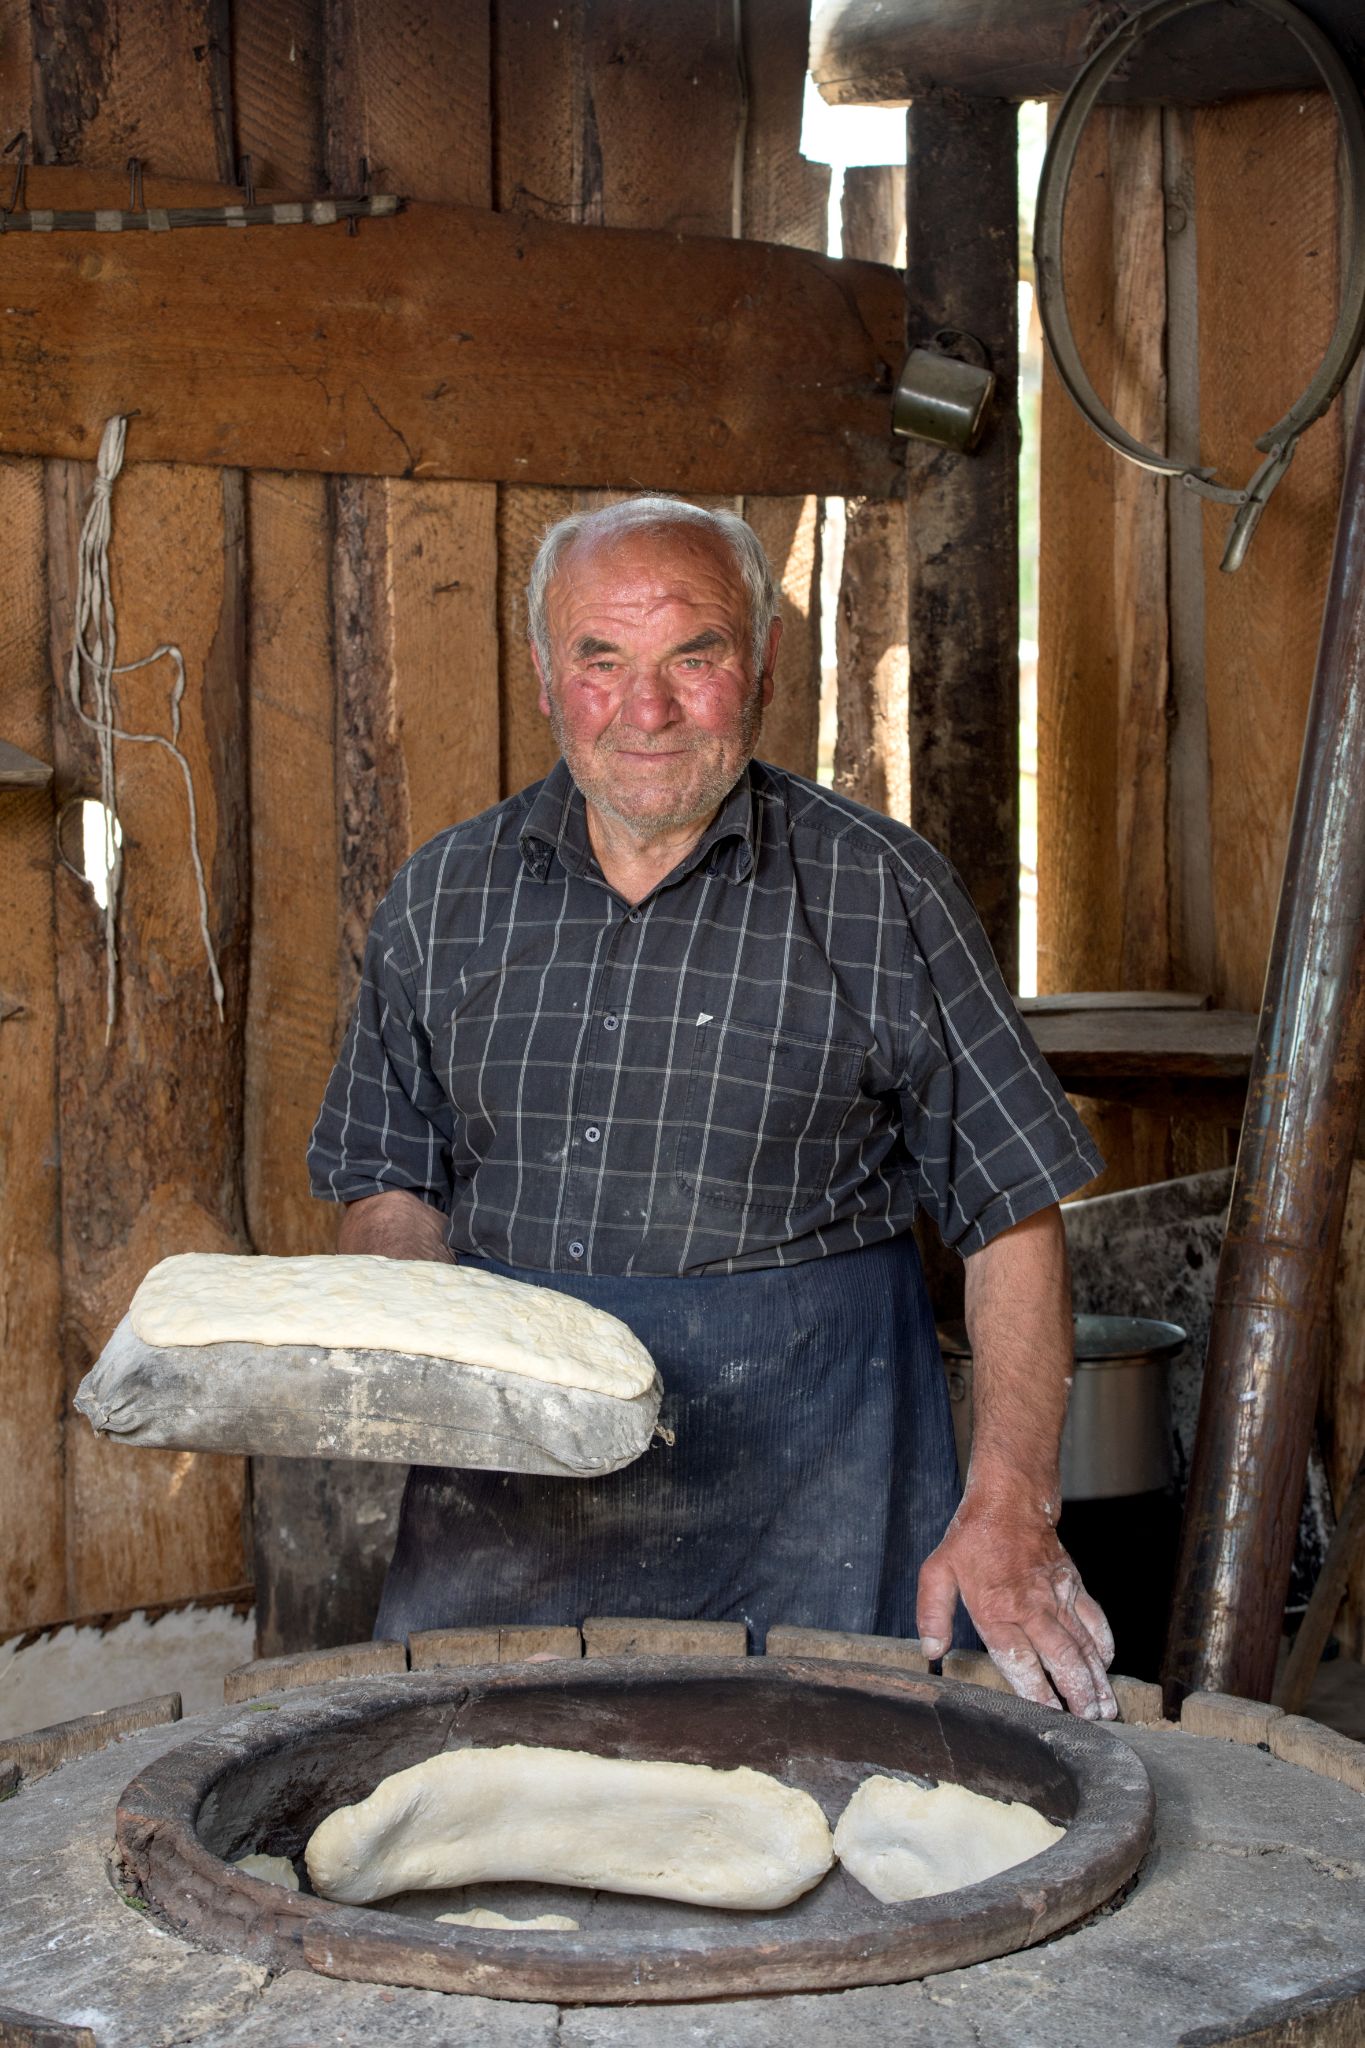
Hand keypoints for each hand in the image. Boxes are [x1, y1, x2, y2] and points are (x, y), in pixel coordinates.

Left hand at [916, 1495, 1116, 1719]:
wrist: (1010, 1500)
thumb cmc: (972, 1538)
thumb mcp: (938, 1571)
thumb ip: (932, 1612)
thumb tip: (931, 1650)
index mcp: (996, 1608)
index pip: (1019, 1659)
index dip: (1036, 1691)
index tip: (1048, 1714)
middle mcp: (1031, 1606)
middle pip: (1060, 1657)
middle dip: (1076, 1693)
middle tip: (1088, 1722)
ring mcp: (1057, 1597)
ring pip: (1082, 1644)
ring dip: (1095, 1678)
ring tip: (1104, 1708)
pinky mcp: (1074, 1586)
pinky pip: (1095, 1619)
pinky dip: (1103, 1644)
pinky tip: (1106, 1665)